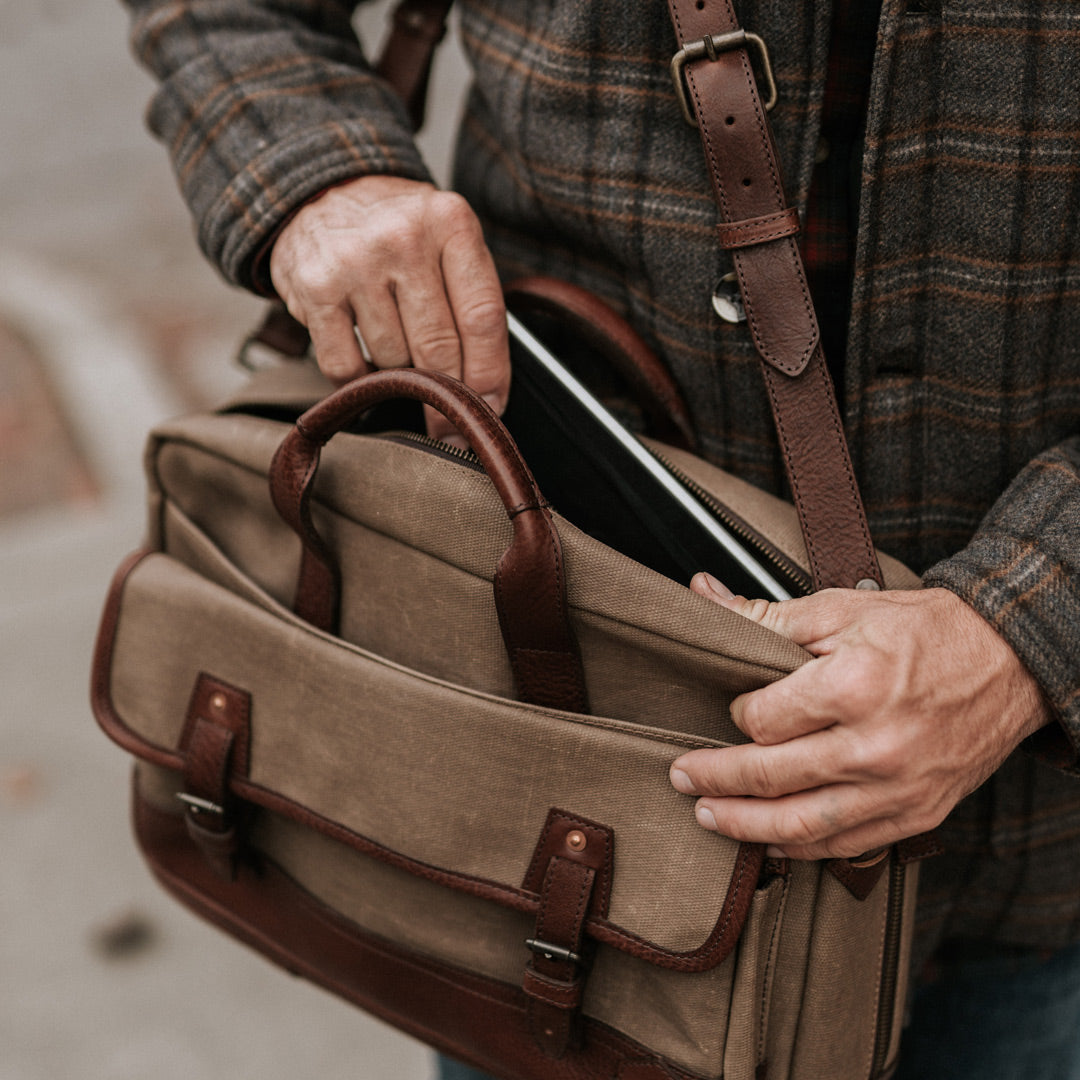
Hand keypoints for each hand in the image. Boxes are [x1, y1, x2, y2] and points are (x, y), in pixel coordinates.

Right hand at [269, 175, 509, 441]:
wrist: (322, 191)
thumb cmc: (398, 229)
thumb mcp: (447, 238)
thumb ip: (472, 297)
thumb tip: (488, 392)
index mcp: (451, 222)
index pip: (482, 317)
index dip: (490, 373)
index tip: (491, 408)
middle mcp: (404, 238)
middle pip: (439, 347)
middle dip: (448, 396)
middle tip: (449, 424)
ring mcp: (356, 262)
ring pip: (394, 361)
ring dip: (399, 374)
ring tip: (395, 350)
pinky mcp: (316, 289)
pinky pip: (346, 367)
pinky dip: (359, 380)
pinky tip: (364, 363)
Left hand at [669, 574, 1051, 858]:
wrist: (1010, 662)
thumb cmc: (924, 632)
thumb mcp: (841, 609)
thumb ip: (765, 616)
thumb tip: (702, 598)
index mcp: (851, 687)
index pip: (762, 720)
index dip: (736, 714)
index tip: (733, 708)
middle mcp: (874, 747)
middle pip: (770, 778)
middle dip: (714, 780)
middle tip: (680, 777)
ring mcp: (898, 788)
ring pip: (802, 825)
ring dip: (745, 826)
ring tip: (707, 818)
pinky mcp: (918, 813)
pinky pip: (847, 845)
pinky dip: (802, 849)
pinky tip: (771, 842)